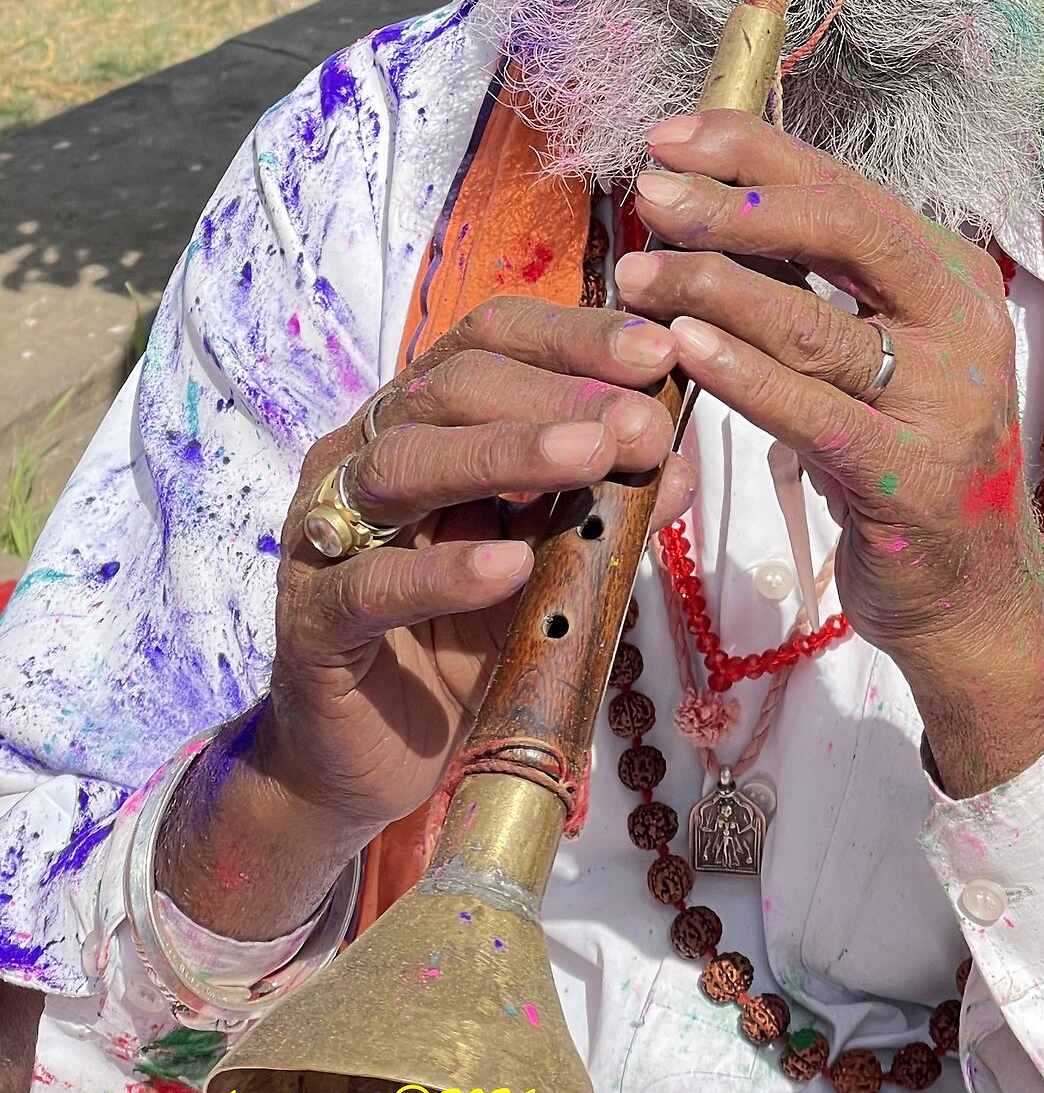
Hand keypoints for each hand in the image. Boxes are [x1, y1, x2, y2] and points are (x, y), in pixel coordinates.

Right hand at [159, 299, 690, 933]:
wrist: (375, 755)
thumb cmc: (466, 635)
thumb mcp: (551, 560)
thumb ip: (607, 506)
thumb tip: (682, 453)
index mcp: (425, 420)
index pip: (491, 341)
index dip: (572, 337)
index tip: (659, 351)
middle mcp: (368, 453)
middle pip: (451, 386)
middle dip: (556, 395)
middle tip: (641, 422)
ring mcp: (330, 531)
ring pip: (405, 463)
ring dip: (505, 453)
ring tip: (590, 458)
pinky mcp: (312, 619)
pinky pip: (371, 584)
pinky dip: (441, 572)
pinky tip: (507, 567)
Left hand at [616, 113, 1043, 795]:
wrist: (972, 589)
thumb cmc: (901, 451)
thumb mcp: (878, 349)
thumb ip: (818, 280)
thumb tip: (709, 195)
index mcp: (952, 273)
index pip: (845, 188)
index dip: (754, 152)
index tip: (670, 137)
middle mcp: (962, 323)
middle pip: (844, 231)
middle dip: (734, 205)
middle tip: (649, 195)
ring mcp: (945, 402)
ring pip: (815, 324)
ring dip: (713, 290)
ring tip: (636, 275)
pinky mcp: (908, 478)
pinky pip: (809, 412)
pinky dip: (740, 374)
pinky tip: (682, 346)